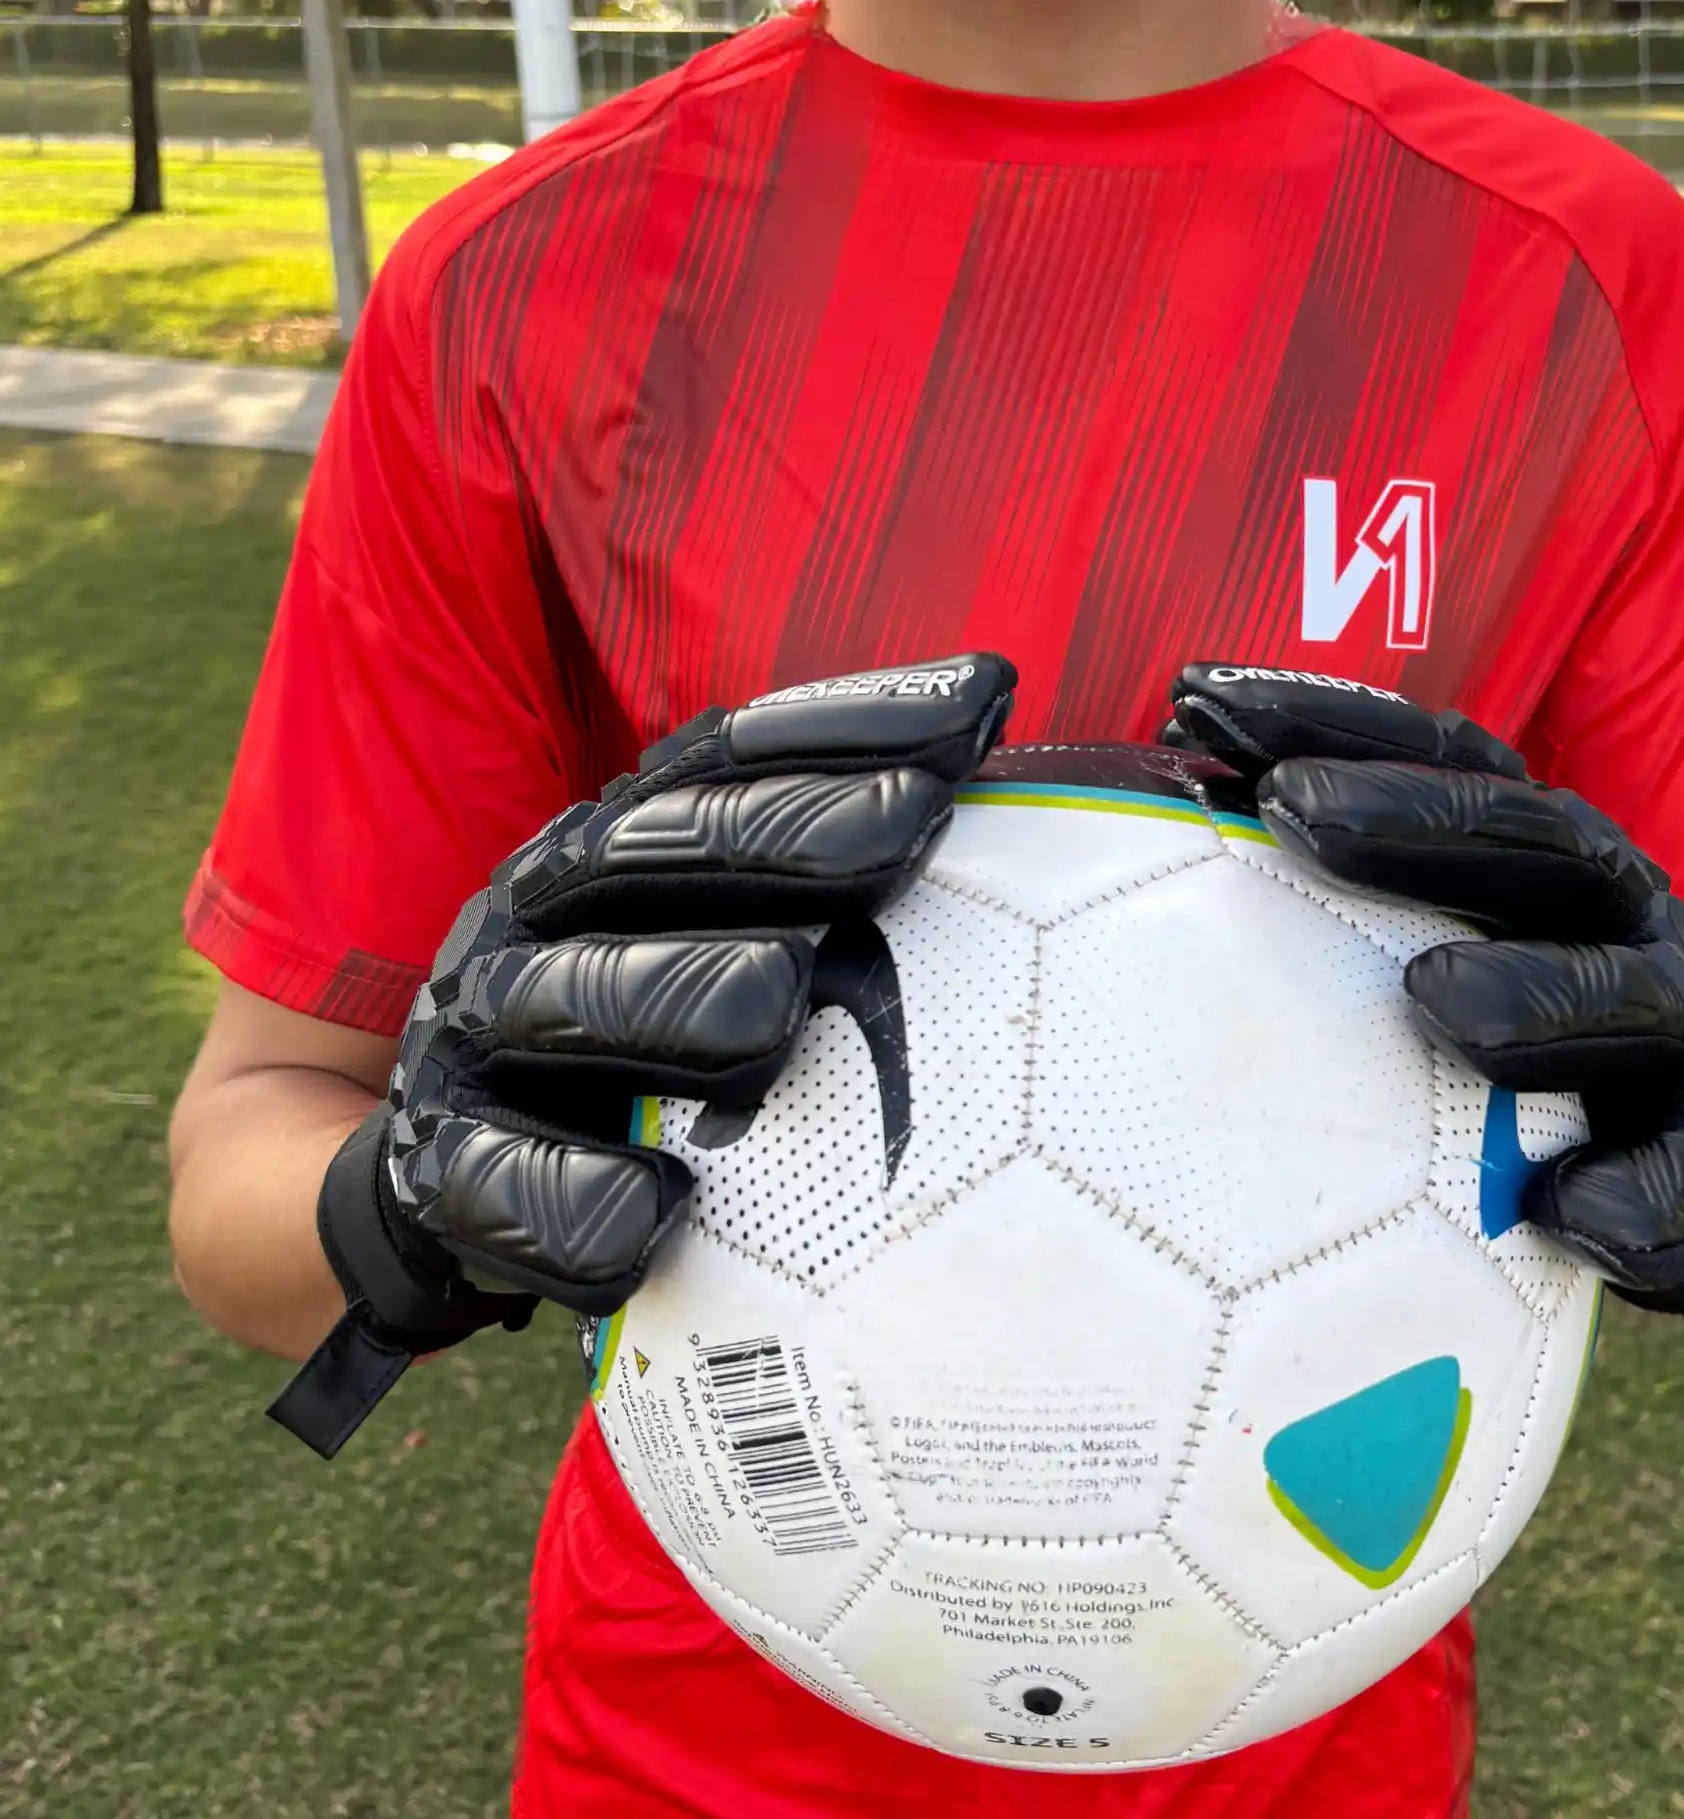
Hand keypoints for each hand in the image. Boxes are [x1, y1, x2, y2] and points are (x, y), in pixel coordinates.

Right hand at [270, 654, 1017, 1455]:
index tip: (980, 705)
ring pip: (568, 1003)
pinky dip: (566, 1199)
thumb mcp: (703, 941)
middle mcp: (539, 918)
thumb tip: (1014, 813)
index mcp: (609, 854)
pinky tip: (651, 1217)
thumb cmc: (628, 1052)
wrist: (429, 1182)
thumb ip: (829, 893)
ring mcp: (482, 1039)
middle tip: (913, 822)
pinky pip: (497, 1186)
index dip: (844, 721)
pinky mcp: (441, 1171)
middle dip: (786, 831)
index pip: (724, 760)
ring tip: (777, 1003)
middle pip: (656, 853)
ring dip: (668, 993)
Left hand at [1165, 665, 1683, 1323]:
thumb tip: (1148, 828)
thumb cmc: (1528, 1040)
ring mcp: (1681, 1038)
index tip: (1200, 706)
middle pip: (1533, 845)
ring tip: (1434, 998)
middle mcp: (1622, 924)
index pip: (1452, 760)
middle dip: (1415, 819)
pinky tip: (1578, 1215)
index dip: (1337, 720)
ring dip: (1532, 993)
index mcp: (1552, 857)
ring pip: (1622, 1001)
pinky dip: (1648, 1200)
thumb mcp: (1442, 936)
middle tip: (1293, 809)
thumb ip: (1317, 899)